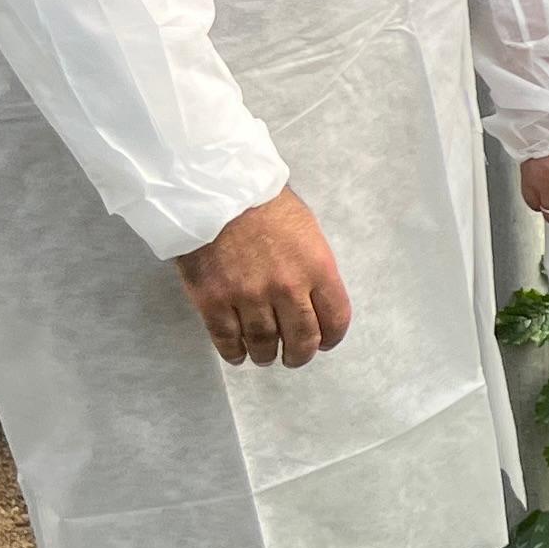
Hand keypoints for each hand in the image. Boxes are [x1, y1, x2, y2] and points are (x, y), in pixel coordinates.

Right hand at [172, 188, 352, 366]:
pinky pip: (226, 338)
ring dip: (266, 355)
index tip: (325, 342)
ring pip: (263, 343)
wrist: (216, 190)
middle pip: (302, 339)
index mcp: (317, 268)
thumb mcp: (307, 231)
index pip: (335, 319)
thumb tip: (314, 299)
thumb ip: (313, 268)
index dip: (332, 337)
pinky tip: (237, 354)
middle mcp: (287, 288)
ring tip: (265, 356)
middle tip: (294, 357)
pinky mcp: (213, 300)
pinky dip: (233, 352)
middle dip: (300, 355)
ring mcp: (248, 296)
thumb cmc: (265, 203)